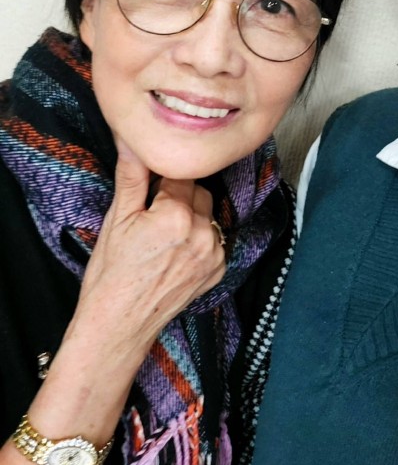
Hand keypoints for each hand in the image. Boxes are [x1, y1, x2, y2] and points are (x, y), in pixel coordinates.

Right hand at [75, 140, 226, 361]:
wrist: (119, 324)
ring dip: (191, 216)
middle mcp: (202, 232)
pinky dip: (199, 238)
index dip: (161, 181)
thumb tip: (131, 139)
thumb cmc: (111, 273)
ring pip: (207, 214)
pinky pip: (214, 237)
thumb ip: (132, 175)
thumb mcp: (117, 219)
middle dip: (178, 196)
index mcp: (176, 214)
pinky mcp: (219, 269)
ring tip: (162, 236)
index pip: (179, 174)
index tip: (148, 193)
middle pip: (198, 191)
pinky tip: (175, 252)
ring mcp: (214, 253)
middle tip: (151, 217)